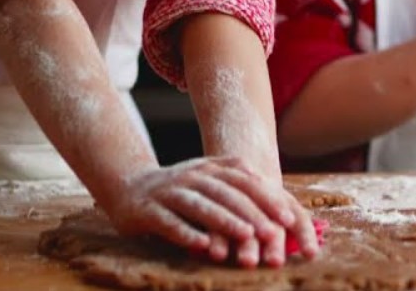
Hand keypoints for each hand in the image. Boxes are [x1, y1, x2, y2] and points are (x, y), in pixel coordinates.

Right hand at [101, 156, 314, 267]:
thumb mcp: (207, 181)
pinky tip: (203, 246)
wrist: (127, 186)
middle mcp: (191, 176)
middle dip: (252, 213)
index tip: (288, 218)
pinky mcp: (148, 210)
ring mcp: (168, 192)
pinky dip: (187, 233)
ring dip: (224, 221)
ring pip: (200, 205)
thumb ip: (237, 185)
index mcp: (209, 168)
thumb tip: (279, 203)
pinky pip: (170, 222)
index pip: (244, 180)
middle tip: (274, 233)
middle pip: (226, 193)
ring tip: (246, 236)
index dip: (267, 197)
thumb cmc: (178, 191)